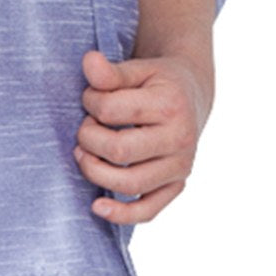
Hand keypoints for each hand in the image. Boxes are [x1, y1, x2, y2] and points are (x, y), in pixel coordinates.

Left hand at [73, 48, 212, 224]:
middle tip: (84, 127)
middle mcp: (180, 139)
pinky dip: (122, 214)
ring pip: (130, 183)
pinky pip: (149, 209)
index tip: (90, 97)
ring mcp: (181, 166)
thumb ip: (111, 72)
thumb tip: (88, 62)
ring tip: (83, 155)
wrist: (192, 95)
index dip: (90, 102)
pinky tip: (97, 206)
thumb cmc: (158, 81)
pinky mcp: (177, 185)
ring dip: (95, 172)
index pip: (112, 111)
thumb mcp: (138, 68)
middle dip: (88, 139)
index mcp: (170, 104)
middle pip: (119, 151)